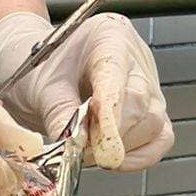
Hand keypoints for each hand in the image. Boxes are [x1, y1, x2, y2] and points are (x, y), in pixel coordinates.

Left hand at [0, 11, 172, 170]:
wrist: (35, 73)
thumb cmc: (38, 70)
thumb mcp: (39, 87)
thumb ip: (60, 114)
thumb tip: (77, 144)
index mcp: (108, 36)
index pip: (117, 73)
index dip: (110, 108)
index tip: (102, 135)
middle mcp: (135, 58)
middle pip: (139, 102)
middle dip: (110, 134)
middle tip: (79, 149)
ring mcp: (149, 84)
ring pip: (153, 123)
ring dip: (120, 147)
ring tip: (86, 147)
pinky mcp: (153, 110)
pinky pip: (160, 139)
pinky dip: (139, 156)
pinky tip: (114, 159)